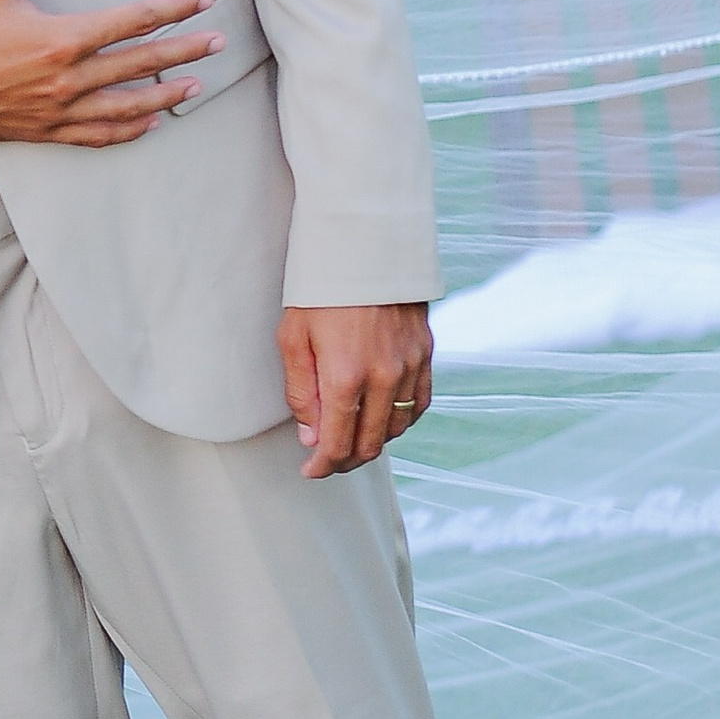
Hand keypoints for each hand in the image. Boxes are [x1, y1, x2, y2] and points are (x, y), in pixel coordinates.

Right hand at [0, 0, 220, 148]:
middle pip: (140, 64)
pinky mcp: (45, 130)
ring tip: (195, 86)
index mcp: (60, 39)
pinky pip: (98, 135)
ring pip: (127, 106)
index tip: (201, 0)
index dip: (172, 8)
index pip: (132, 20)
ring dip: (165, 94)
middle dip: (184, 51)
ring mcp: (58, 110)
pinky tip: (148, 123)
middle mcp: (67, 80)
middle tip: (217, 43)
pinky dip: (128, 130)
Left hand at [279, 302, 432, 478]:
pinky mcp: (426, 354)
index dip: (322, 466)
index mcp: (345, 377)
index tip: (311, 470)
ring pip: (397, 428)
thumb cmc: (320, 291)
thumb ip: (301, 393)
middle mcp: (384, 378)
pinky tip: (383, 420)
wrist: (365, 248)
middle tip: (327, 460)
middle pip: (370, 444)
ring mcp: (410, 367)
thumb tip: (311, 436)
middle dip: (346, 461)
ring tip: (351, 439)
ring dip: (374, 442)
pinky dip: (402, 421)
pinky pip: (420, 404)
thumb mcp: (293, 338)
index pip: (338, 443)